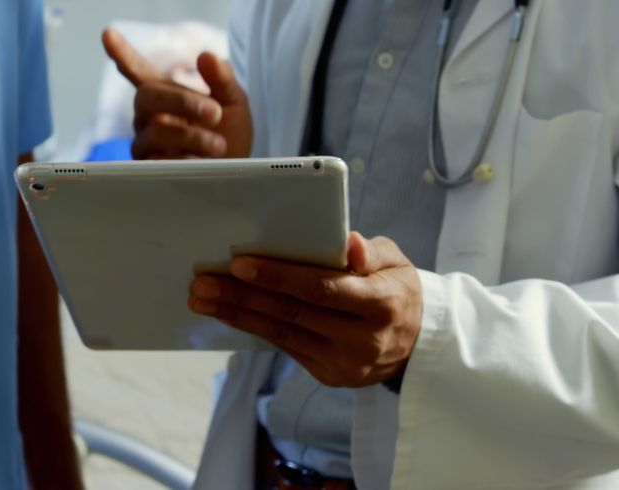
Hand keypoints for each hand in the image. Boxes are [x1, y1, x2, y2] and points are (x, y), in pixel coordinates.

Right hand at [101, 28, 252, 158]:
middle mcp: (148, 117)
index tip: (107, 33)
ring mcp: (145, 143)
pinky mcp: (148, 170)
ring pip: (155, 132)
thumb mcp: (234, 103)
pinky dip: (185, 160)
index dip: (122, 53)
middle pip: (146, 96)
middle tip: (215, 112)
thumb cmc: (230, 136)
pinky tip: (202, 164)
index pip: (138, 71)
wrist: (236, 175)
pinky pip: (158, 161)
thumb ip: (222, 79)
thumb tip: (206, 55)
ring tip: (219, 146)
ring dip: (191, 136)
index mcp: (165, 94)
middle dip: (182, 101)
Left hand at [188, 233, 421, 387]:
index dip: (278, 276)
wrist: (417, 342)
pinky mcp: (329, 375)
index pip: (320, 288)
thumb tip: (348, 244)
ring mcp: (344, 363)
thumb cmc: (396, 288)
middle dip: (241, 296)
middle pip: (291, 313)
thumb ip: (371, 252)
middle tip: (202, 283)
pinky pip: (284, 345)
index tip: (239, 264)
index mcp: (381, 304)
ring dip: (236, 314)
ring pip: (281, 333)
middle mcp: (362, 339)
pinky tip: (228, 312)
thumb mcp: (396, 262)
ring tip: (202, 299)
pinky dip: (253, 327)